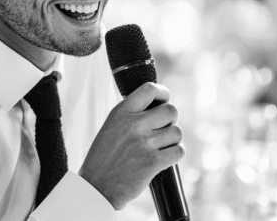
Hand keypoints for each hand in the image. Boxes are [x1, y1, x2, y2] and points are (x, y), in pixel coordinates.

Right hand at [79, 82, 184, 209]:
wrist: (97, 188)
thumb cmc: (104, 158)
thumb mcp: (111, 127)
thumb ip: (131, 115)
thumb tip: (158, 106)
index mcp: (121, 113)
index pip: (149, 89)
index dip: (162, 93)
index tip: (164, 99)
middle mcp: (133, 124)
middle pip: (170, 110)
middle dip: (171, 120)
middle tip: (162, 129)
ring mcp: (144, 143)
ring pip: (177, 132)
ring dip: (172, 139)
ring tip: (160, 147)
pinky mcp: (153, 162)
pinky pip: (179, 151)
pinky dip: (175, 154)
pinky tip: (164, 158)